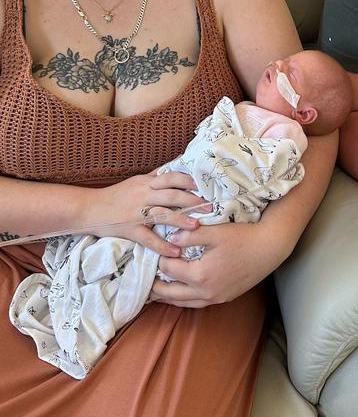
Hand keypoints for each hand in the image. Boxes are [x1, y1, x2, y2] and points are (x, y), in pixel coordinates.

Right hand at [84, 171, 212, 256]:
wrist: (88, 208)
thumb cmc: (115, 196)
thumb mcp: (136, 181)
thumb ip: (156, 176)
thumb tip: (177, 165)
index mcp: (146, 182)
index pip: (172, 177)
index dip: (191, 181)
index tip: (207, 187)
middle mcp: (143, 195)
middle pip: (172, 194)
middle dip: (193, 201)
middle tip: (211, 207)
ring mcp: (136, 212)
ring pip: (162, 214)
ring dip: (181, 220)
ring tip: (197, 227)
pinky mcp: (130, 229)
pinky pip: (148, 238)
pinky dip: (162, 245)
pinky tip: (175, 251)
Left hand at [150, 221, 282, 306]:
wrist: (270, 248)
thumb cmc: (243, 237)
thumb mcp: (213, 232)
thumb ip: (189, 236)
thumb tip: (170, 239)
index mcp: (200, 275)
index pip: (169, 269)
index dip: (159, 259)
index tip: (151, 251)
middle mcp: (206, 292)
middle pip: (171, 293)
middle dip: (155, 286)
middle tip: (142, 279)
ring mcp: (216, 297)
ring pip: (183, 303)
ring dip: (168, 297)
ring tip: (155, 290)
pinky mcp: (225, 297)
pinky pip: (197, 303)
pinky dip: (184, 299)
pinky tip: (180, 292)